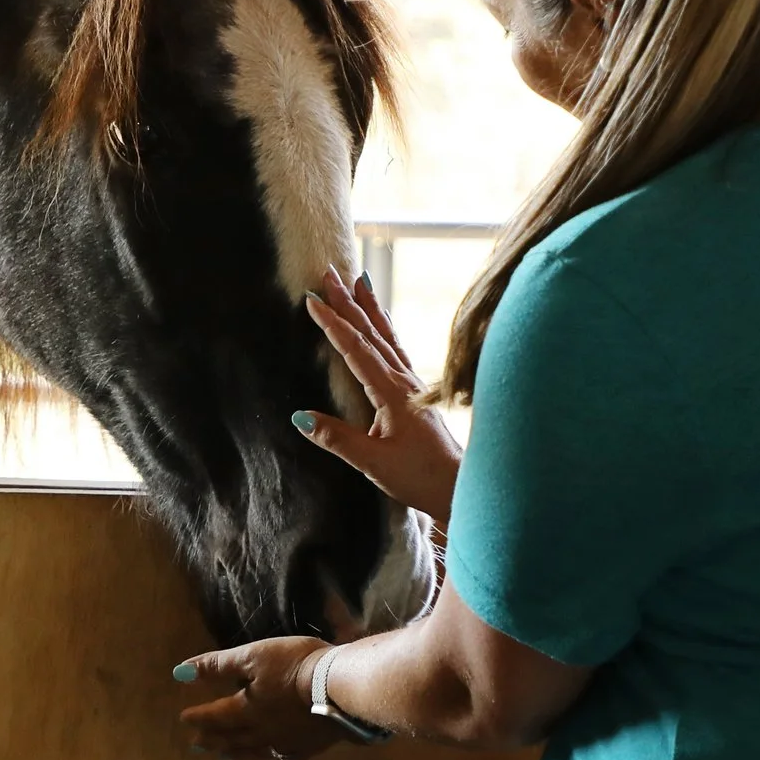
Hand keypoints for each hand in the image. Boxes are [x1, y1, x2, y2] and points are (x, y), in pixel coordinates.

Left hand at [175, 636, 341, 759]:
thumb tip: (179, 673)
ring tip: (224, 757)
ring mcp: (287, 743)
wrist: (340, 687)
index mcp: (246, 710)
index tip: (184, 720)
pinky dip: (275, 758)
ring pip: (255, 751)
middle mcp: (262, 733)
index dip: (199, 716)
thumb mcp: (252, 656)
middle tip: (197, 745)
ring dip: (236, 753)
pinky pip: (286, 757)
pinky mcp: (310, 747)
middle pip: (232, 738)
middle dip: (212, 740)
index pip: (216, 715)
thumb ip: (217, 666)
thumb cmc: (294, 665)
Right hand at [295, 268, 463, 524]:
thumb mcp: (373, 462)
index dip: (332, 323)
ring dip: (369, 308)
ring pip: (386, 336)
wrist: (459, 487)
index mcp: (390, 393)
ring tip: (359, 280)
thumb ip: (337, 439)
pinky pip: (396, 349)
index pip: (355, 349)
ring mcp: (412, 384)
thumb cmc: (419, 477)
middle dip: (348, 302)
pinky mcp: (415, 393)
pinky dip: (385, 328)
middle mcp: (403, 381)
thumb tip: (299, 417)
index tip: (312, 298)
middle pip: (371, 333)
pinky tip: (383, 321)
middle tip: (329, 273)